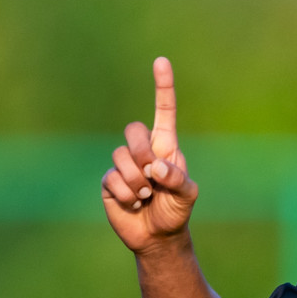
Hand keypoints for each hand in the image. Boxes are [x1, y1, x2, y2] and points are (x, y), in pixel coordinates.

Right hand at [102, 56, 198, 252]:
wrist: (157, 236)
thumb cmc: (176, 211)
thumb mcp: (187, 195)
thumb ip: (177, 178)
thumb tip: (155, 166)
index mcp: (166, 146)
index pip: (164, 111)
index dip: (162, 87)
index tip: (161, 61)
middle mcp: (143, 150)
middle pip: (133, 130)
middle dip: (142, 153)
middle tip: (152, 176)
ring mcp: (124, 165)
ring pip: (120, 156)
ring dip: (136, 181)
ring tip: (146, 195)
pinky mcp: (109, 181)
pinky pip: (112, 179)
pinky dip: (127, 195)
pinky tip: (134, 203)